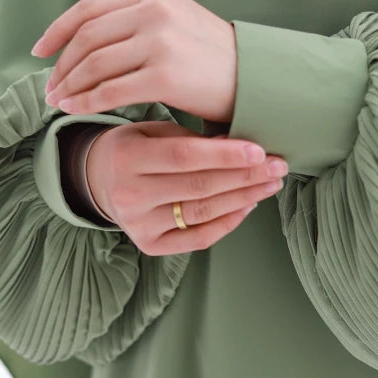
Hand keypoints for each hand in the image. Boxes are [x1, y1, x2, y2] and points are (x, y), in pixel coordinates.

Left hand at [31, 0, 237, 122]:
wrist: (257, 80)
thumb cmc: (215, 59)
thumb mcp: (177, 21)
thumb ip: (139, 20)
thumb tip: (90, 38)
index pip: (91, 7)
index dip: (58, 29)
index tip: (40, 50)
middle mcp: (155, 11)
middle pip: (87, 37)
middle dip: (61, 65)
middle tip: (48, 87)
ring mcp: (160, 42)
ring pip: (94, 64)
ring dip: (69, 85)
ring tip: (58, 101)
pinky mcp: (165, 75)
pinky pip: (111, 90)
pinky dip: (86, 101)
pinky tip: (75, 110)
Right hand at [85, 121, 288, 254]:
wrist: (98, 181)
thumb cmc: (135, 148)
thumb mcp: (152, 131)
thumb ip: (190, 138)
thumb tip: (241, 147)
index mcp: (127, 158)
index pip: (184, 156)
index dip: (225, 155)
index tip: (260, 151)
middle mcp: (129, 195)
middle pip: (199, 187)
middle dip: (245, 176)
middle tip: (278, 166)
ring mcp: (138, 225)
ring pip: (203, 213)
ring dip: (244, 198)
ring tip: (270, 184)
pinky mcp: (149, 245)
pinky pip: (198, 238)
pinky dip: (228, 223)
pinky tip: (248, 206)